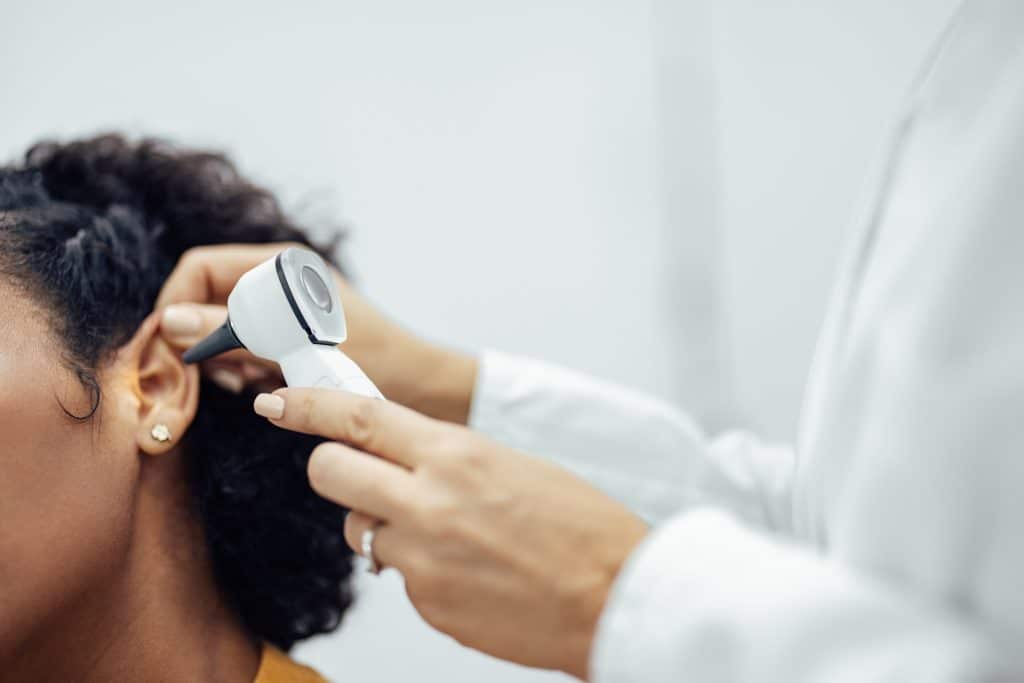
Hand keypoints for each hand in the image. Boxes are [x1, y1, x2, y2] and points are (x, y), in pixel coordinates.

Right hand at [154, 243, 476, 421]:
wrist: (425, 388)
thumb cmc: (378, 361)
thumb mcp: (300, 348)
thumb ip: (234, 332)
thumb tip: (171, 322)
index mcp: (283, 266)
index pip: (201, 267)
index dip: (177, 304)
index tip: (169, 347)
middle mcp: (279, 281)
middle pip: (206, 298)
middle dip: (203, 339)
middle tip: (222, 378)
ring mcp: (285, 309)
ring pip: (223, 329)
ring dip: (226, 360)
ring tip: (249, 384)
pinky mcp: (291, 337)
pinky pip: (247, 349)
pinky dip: (245, 369)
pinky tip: (264, 388)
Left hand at [252, 387, 648, 679]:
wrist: (614, 595)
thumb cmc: (578, 524)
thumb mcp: (510, 464)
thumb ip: (443, 458)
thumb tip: (394, 458)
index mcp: (455, 454)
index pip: (358, 418)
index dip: (307, 406)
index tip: (277, 402)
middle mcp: (429, 502)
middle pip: (330, 473)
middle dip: (333, 470)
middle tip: (355, 475)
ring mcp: (423, 559)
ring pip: (360, 531)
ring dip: (385, 527)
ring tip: (447, 535)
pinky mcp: (427, 605)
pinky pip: (399, 576)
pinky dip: (421, 570)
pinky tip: (468, 571)